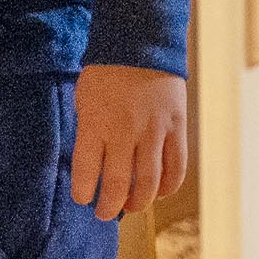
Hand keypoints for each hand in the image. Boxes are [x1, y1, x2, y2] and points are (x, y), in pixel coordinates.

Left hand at [71, 64, 188, 221]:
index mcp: (95, 122)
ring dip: (139, 201)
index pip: (87, 169)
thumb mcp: (84, 99)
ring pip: (149, 181)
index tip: (82, 200)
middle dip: (110, 205)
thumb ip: (89, 131)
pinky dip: (169, 186)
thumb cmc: (105, 72)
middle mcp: (124, 131)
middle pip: (118, 182)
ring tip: (131, 207)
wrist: (140, 44)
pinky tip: (160, 193)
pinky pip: (176, 166)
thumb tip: (93, 164)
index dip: (84, 191)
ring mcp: (153, 131)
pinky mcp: (176, 128)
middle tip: (104, 214)